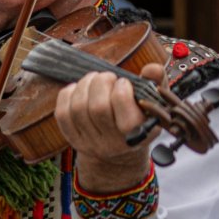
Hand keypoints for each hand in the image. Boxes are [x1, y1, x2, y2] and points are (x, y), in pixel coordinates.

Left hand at [56, 68, 153, 193]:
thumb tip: (152, 68)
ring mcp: (89, 143)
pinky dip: (68, 95)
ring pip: (78, 108)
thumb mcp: (153, 103)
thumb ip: (156, 84)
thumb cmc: (140, 119)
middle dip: (100, 83)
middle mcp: (112, 143)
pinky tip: (79, 89)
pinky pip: (62, 113)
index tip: (123, 82)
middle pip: (97, 107)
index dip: (120, 88)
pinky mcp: (72, 139)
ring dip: (84, 86)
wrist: (120, 149)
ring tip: (94, 79)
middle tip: (106, 77)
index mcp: (138, 134)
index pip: (123, 109)